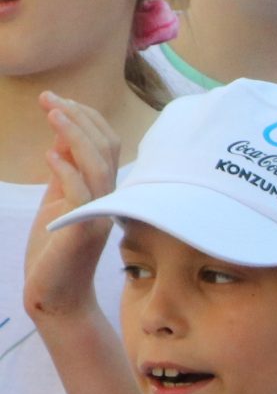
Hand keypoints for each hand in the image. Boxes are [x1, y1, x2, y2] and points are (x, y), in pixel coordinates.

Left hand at [24, 92, 121, 323]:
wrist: (56, 294)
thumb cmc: (54, 250)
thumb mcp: (58, 200)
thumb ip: (64, 171)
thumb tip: (62, 135)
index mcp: (104, 191)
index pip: (107, 144)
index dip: (86, 118)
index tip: (58, 100)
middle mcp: (108, 200)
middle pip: (106, 148)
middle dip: (78, 117)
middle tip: (50, 98)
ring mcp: (99, 215)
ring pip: (98, 165)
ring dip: (74, 134)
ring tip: (51, 113)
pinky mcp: (83, 232)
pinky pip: (82, 193)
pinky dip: (67, 170)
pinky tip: (50, 156)